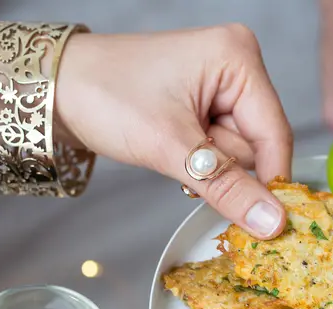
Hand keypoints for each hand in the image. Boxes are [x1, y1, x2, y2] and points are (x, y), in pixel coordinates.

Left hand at [55, 24, 292, 238]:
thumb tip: (272, 222)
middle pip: (257, 144)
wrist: (57, 88)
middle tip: (181, 161)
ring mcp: (222, 83)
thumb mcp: (170, 147)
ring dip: (207, 165)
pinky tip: (174, 150)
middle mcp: (238, 65)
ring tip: (169, 148)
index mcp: (238, 58)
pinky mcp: (206, 100)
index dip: (270, 181)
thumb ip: (226, 186)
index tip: (269, 226)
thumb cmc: (106, 97)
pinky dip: (199, 159)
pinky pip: (220, 145)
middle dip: (222, 166)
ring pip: (237, 150)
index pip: (274, 134)